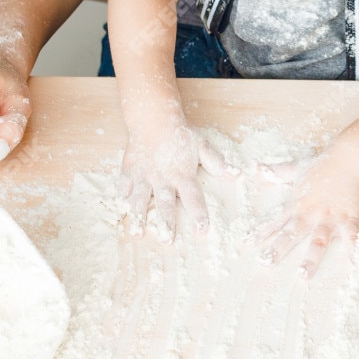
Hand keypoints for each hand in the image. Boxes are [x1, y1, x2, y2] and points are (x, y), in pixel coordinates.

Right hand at [121, 125, 226, 240]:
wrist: (154, 117)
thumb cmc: (180, 134)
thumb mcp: (202, 146)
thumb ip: (217, 163)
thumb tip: (236, 174)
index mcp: (182, 174)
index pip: (193, 197)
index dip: (198, 214)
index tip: (202, 230)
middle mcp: (163, 177)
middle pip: (164, 203)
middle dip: (165, 223)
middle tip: (165, 241)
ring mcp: (144, 175)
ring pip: (140, 199)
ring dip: (139, 217)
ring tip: (138, 234)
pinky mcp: (129, 170)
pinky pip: (124, 186)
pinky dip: (122, 198)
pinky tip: (121, 210)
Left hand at [256, 150, 358, 276]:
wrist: (350, 158)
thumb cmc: (323, 163)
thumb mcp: (297, 167)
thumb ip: (277, 171)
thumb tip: (258, 168)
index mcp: (296, 204)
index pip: (274, 221)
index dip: (259, 232)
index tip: (245, 244)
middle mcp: (310, 213)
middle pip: (291, 234)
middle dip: (278, 249)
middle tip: (266, 263)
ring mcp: (329, 217)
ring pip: (318, 242)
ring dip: (310, 259)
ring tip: (302, 275)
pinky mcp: (348, 218)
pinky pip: (349, 237)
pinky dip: (351, 251)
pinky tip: (350, 266)